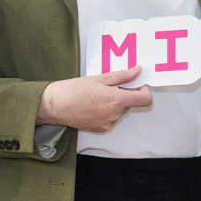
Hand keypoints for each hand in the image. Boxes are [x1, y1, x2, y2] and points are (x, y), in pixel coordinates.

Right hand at [37, 67, 153, 133]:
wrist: (55, 106)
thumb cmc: (74, 90)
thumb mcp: (100, 78)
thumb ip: (122, 76)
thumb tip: (137, 71)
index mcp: (117, 100)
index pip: (145, 99)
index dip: (145, 91)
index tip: (138, 85)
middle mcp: (115, 114)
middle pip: (131, 104)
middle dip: (124, 95)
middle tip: (109, 87)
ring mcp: (109, 123)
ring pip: (120, 111)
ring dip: (115, 104)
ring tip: (97, 97)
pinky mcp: (102, 129)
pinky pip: (111, 119)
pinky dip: (107, 112)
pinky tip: (93, 106)